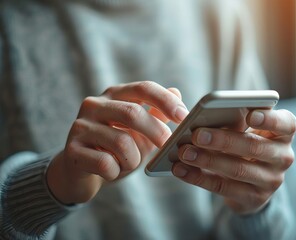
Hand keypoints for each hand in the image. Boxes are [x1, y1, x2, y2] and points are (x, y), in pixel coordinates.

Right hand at [47, 81, 187, 203]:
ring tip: (129, 163)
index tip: (184, 117)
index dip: (166, 101)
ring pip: (121, 142)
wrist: (82, 171)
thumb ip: (156, 113)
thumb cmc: (115, 148)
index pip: (143, 88)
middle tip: (167, 147)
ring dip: (134, 159)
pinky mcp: (72, 149)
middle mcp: (94, 104)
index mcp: (114, 95)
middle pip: (133, 113)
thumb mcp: (139, 130)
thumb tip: (176, 92)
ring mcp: (80, 126)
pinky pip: (106, 163)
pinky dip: (116, 172)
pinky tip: (111, 171)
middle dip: (156, 132)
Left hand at [172, 109, 295, 214]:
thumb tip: (199, 117)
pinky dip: (199, 177)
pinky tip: (180, 170)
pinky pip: (223, 188)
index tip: (250, 115)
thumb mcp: (246, 130)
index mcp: (283, 133)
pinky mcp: (254, 198)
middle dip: (223, 140)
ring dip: (207, 160)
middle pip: (254, 146)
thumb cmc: (245, 143)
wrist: (254, 182)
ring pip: (238, 169)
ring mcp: (271, 180)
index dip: (269, 119)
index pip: (286, 124)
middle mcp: (283, 157)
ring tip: (183, 152)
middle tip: (196, 134)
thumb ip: (233, 120)